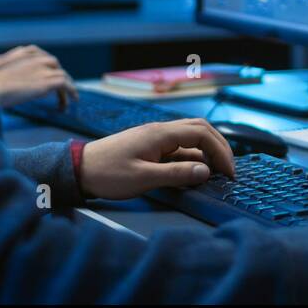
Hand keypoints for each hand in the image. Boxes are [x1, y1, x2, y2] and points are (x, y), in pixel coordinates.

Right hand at [0, 45, 77, 108]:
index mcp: (24, 53)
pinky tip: (66, 104)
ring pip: (63, 75)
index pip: (42, 56)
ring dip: (67, 88)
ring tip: (67, 101)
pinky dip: (70, 93)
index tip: (49, 76)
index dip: (48, 68)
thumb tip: (2, 68)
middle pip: (55, 65)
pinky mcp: (47, 81)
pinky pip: (65, 85)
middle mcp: (36, 57)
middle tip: (60, 90)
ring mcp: (43, 68)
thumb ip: (5, 66)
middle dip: (58, 76)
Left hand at [79, 119, 236, 199]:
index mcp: (161, 134)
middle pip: (200, 129)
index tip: (229, 172)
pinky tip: (194, 172)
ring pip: (190, 136)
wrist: (79, 169)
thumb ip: (177, 175)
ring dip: (206, 150)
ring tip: (216, 171)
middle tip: (229, 169)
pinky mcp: (149, 146)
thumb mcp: (143, 178)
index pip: (202, 134)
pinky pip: (178, 146)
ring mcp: (155, 137)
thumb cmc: (108, 174)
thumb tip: (206, 171)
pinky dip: (192, 157)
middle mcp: (160, 130)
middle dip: (219, 146)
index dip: (220, 151)